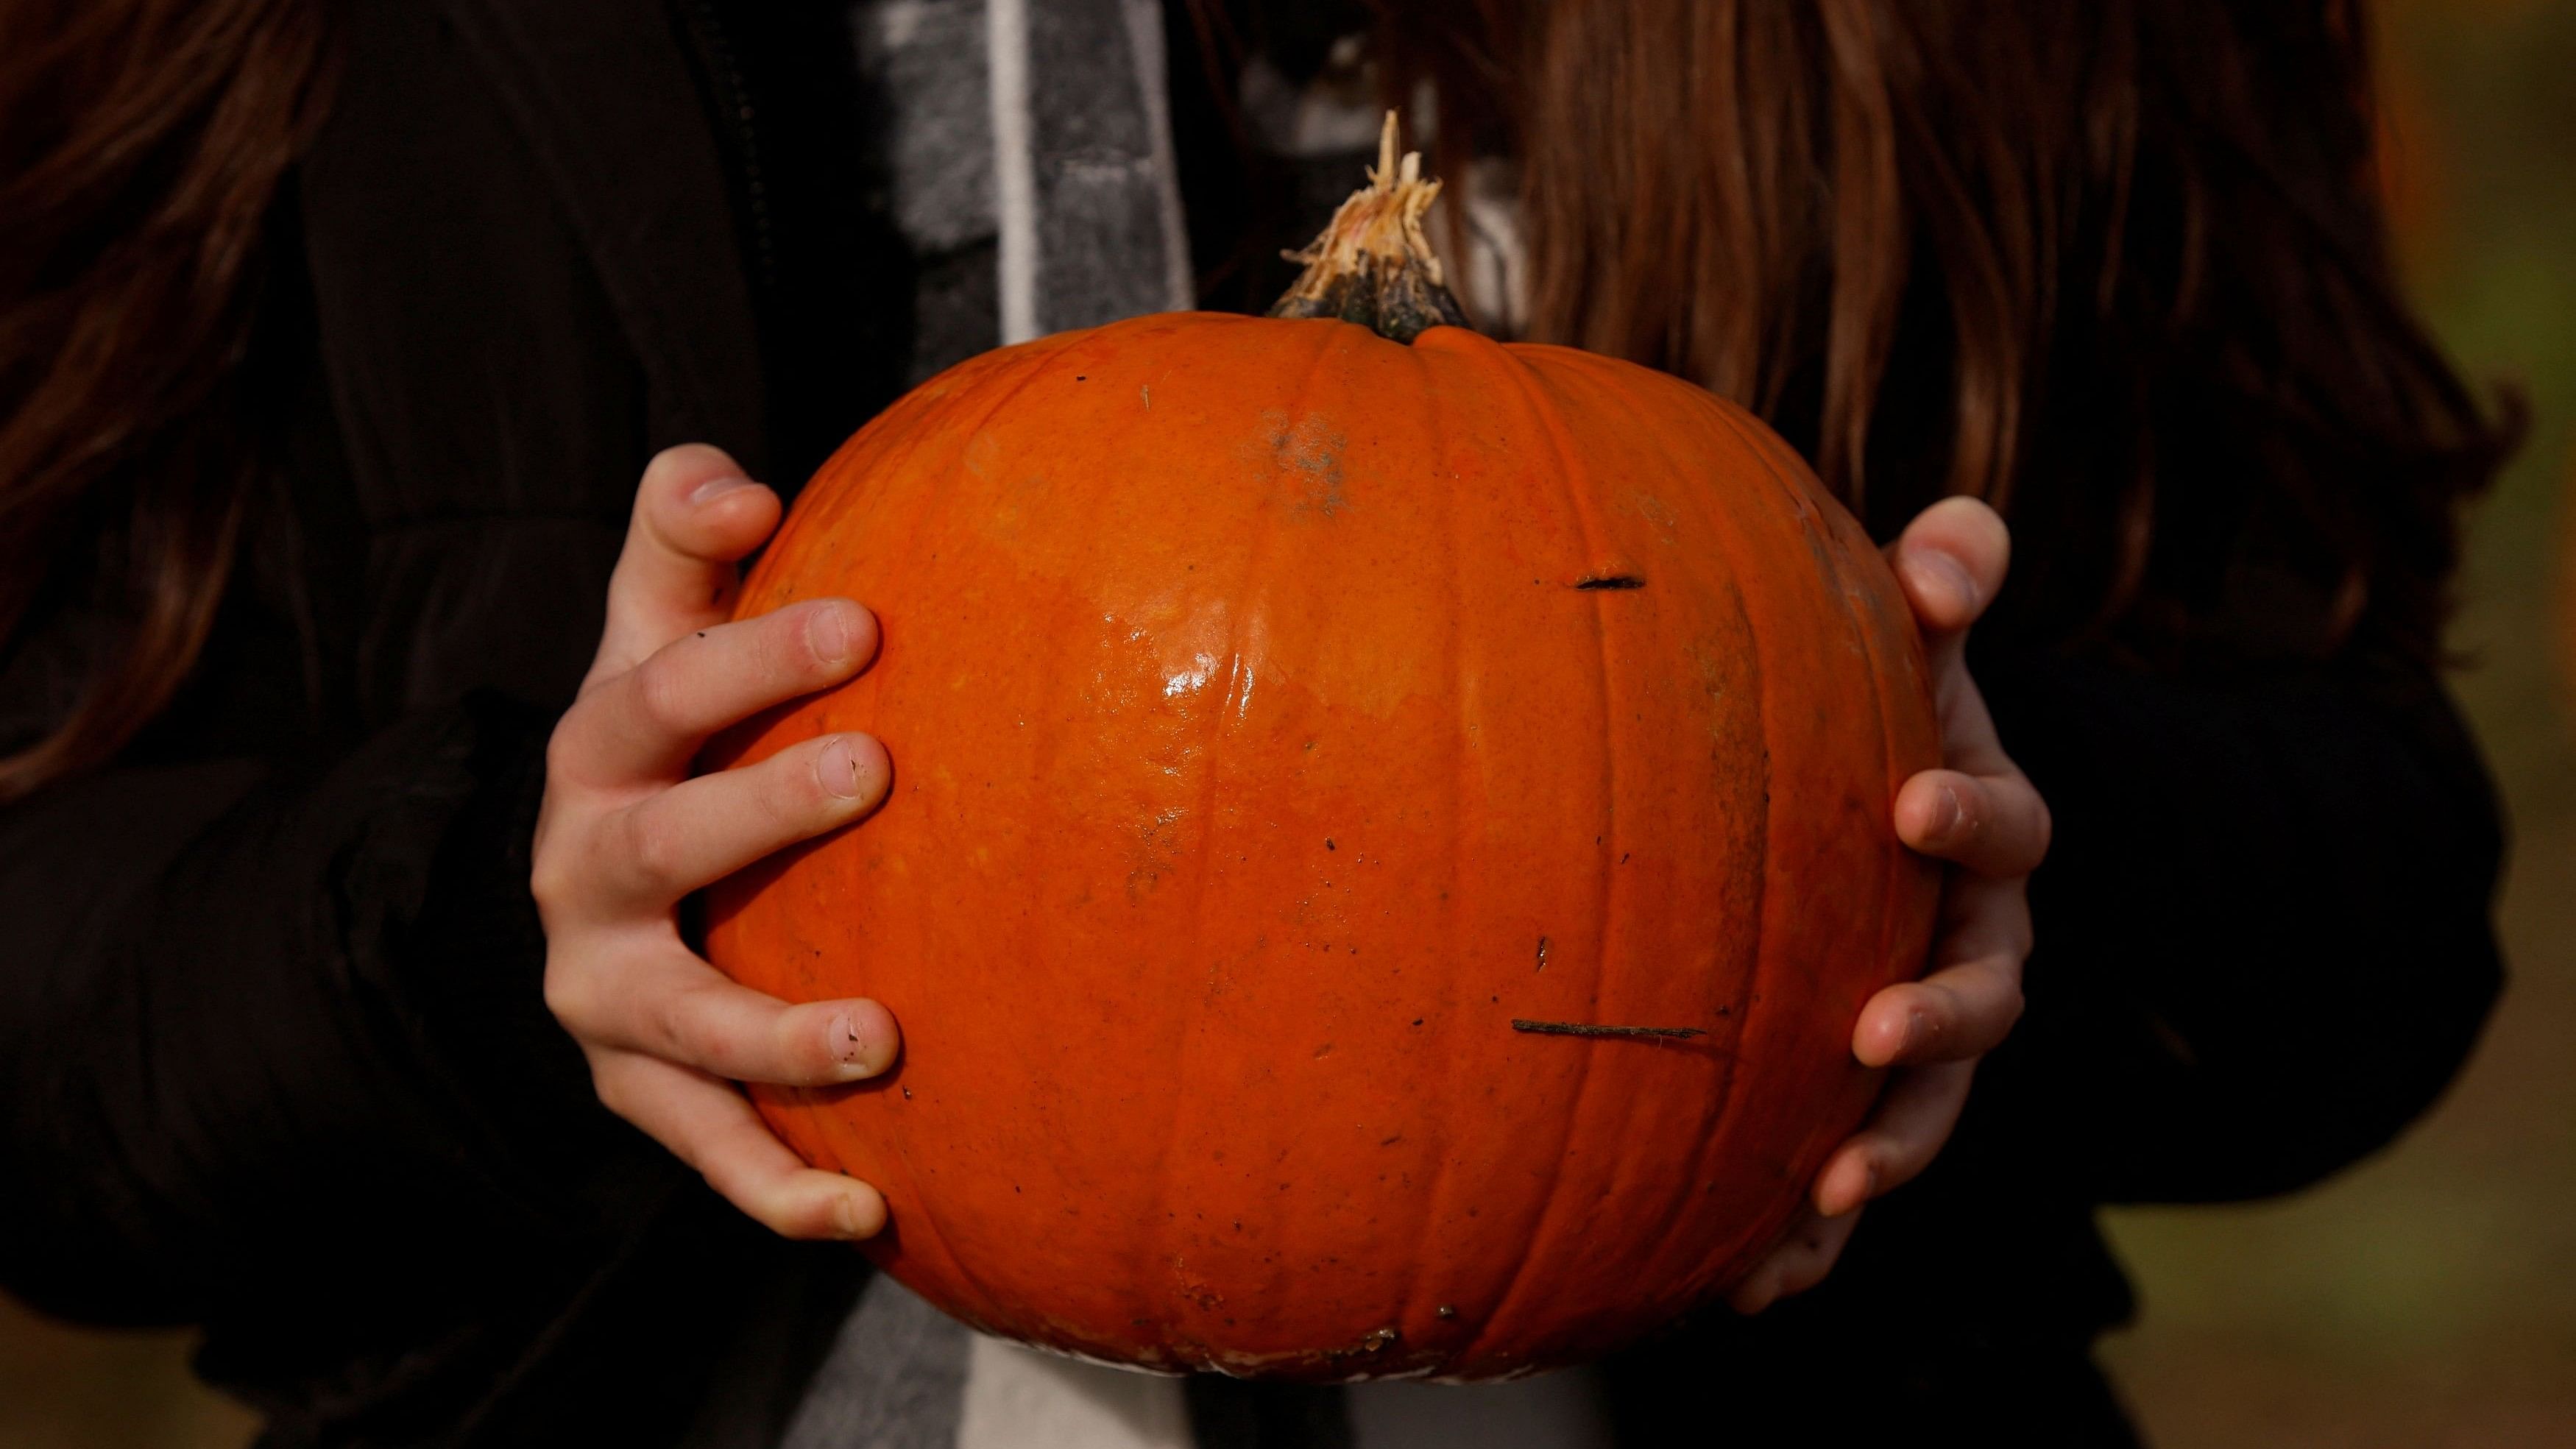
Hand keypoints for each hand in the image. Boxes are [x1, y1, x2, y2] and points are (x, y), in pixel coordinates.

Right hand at [532, 444, 898, 1239]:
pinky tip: (870, 1213)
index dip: (751, 652)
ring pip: (681, 1024)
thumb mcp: (657, 622)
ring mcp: (609, 994)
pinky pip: (708, 1147)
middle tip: (876, 771)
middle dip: (761, 808)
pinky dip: (777, 1187)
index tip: (865, 622)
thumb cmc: (666, 729)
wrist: (591, 878)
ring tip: (880, 1037)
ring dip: (774, 1035)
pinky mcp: (644, 1088)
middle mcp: (586, 873)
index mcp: (600, 748)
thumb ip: (684, 535)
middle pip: (663, 842)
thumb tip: (736, 478)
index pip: (661, 688)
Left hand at [1729, 497, 2049, 1311]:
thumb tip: (1955, 544)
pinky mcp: (1868, 1097)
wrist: (1865, 810)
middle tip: (1877, 1026)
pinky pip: (1852, 1172)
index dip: (1971, 816)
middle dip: (1942, 1013)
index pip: (2004, 826)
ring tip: (1827, 1187)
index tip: (1911, 803)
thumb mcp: (1910, 642)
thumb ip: (1939, 584)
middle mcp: (1978, 943)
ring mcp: (1928, 1028)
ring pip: (1930, 1103)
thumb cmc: (1876, 710)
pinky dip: (1817, 1234)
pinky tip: (1757, 1286)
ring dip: (1888, 1145)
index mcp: (1984, 832)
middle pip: (1988, 991)